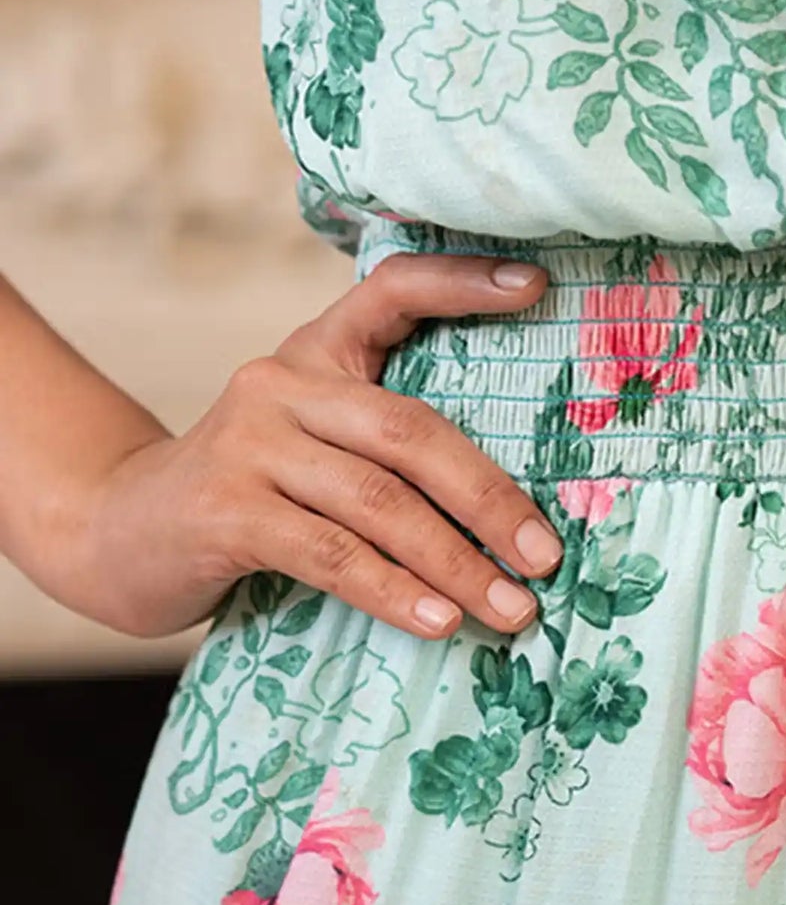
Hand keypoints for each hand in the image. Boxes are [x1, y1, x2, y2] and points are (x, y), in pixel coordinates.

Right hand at [66, 254, 560, 641]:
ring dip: (457, 563)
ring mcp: (249, 445)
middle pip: (410, 432)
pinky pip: (332, 554)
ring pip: (379, 502)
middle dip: (491, 499)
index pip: (390, 291)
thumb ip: (385, 445)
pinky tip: (440, 622)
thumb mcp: (313, 445)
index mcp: (315, 354)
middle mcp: (281, 384)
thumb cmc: (249, 494)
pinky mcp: (226, 510)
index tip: (539, 285)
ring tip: (512, 608)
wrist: (118, 534)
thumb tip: (517, 509)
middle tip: (547, 556)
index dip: (462, 282)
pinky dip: (394, 592)